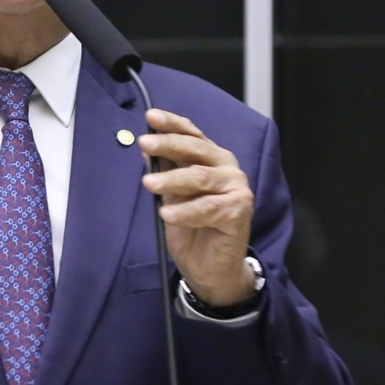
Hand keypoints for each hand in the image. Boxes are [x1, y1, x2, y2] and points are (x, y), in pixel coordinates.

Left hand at [139, 108, 255, 306]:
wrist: (210, 267)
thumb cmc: (191, 226)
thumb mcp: (172, 193)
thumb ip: (164, 169)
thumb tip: (145, 147)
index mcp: (211, 158)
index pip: (191, 134)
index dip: (171, 124)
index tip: (150, 117)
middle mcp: (226, 168)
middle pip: (196, 150)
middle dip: (168, 145)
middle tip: (145, 143)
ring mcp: (237, 189)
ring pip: (200, 178)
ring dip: (172, 180)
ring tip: (148, 184)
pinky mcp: (240, 212)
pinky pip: (208, 209)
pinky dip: (185, 212)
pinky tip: (167, 214)